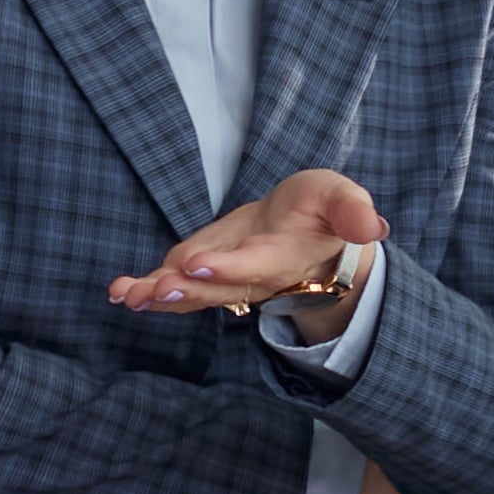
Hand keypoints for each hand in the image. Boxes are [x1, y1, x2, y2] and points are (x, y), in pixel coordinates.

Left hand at [112, 164, 391, 320]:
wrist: (306, 233)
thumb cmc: (323, 210)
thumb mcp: (342, 198)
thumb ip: (352, 210)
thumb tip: (374, 225)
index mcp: (287, 258)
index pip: (259, 266)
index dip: (231, 268)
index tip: (199, 265)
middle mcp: (253, 279)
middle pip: (220, 289)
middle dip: (187, 289)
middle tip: (156, 289)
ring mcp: (225, 281)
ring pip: (193, 294)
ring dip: (159, 296)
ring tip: (127, 294)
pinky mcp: (201, 275)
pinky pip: (173, 287)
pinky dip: (145, 291)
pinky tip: (119, 291)